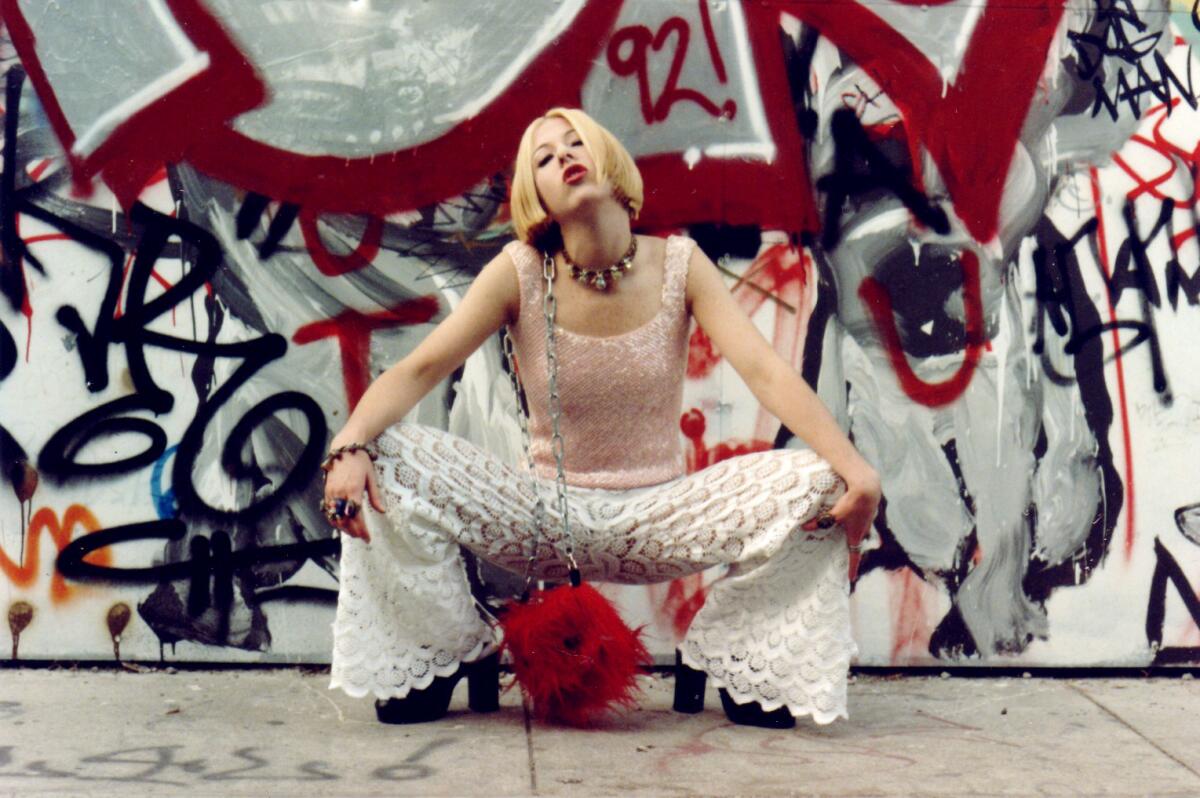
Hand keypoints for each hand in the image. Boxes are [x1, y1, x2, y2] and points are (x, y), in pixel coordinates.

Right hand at [321, 450, 385, 542]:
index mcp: (354, 490)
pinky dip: (334, 520)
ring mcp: (331, 493)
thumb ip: (375, 496)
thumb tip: (382, 511)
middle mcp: (340, 493)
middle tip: (362, 537)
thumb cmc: (361, 462)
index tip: (367, 538)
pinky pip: (328, 510)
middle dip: (353, 532)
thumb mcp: (372, 478)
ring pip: (334, 518)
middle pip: (344, 520)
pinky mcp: (326, 491)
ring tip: (353, 532)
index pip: (357, 517)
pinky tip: (342, 523)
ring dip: (344, 528)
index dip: (362, 530)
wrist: (344, 449)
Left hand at [802, 468, 880, 582]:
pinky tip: (851, 516)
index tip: (851, 578)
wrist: (868, 488)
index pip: (854, 556)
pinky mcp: (867, 512)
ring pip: (860, 532)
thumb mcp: (834, 514)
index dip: (852, 568)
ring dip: (854, 534)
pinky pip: (861, 521)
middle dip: (852, 550)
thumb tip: (805, 527)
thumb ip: (821, 522)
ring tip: (846, 534)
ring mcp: (867, 521)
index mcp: (856, 535)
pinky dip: (856, 522)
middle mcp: (864, 530)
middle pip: (857, 544)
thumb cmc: (852, 504)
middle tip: (847, 557)